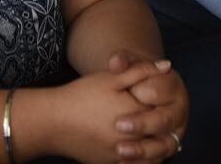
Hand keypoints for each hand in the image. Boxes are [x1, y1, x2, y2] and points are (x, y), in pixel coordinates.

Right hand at [32, 67, 177, 163]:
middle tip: (159, 115)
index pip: (163, 110)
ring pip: (150, 155)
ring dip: (154, 145)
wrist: (52, 122)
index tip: (161, 96)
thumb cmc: (81, 96)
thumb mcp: (111, 78)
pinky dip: (139, 159)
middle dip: (161, 125)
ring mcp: (121, 156)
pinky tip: (134, 147)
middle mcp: (133, 138)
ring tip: (149, 133)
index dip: (164, 102)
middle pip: (159, 134)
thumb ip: (140, 71)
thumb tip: (167, 66)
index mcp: (136, 113)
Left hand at [106, 51, 188, 158]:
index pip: (165, 89)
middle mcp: (178, 112)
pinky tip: (121, 163)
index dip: (149, 91)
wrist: (138, 95)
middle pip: (165, 120)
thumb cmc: (135, 77)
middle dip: (143, 123)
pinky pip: (155, 161)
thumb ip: (123, 60)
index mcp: (174, 87)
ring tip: (120, 150)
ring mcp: (173, 134)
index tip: (132, 91)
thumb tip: (115, 63)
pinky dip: (141, 163)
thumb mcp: (131, 64)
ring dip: (143, 150)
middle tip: (119, 125)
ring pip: (163, 146)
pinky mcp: (164, 150)